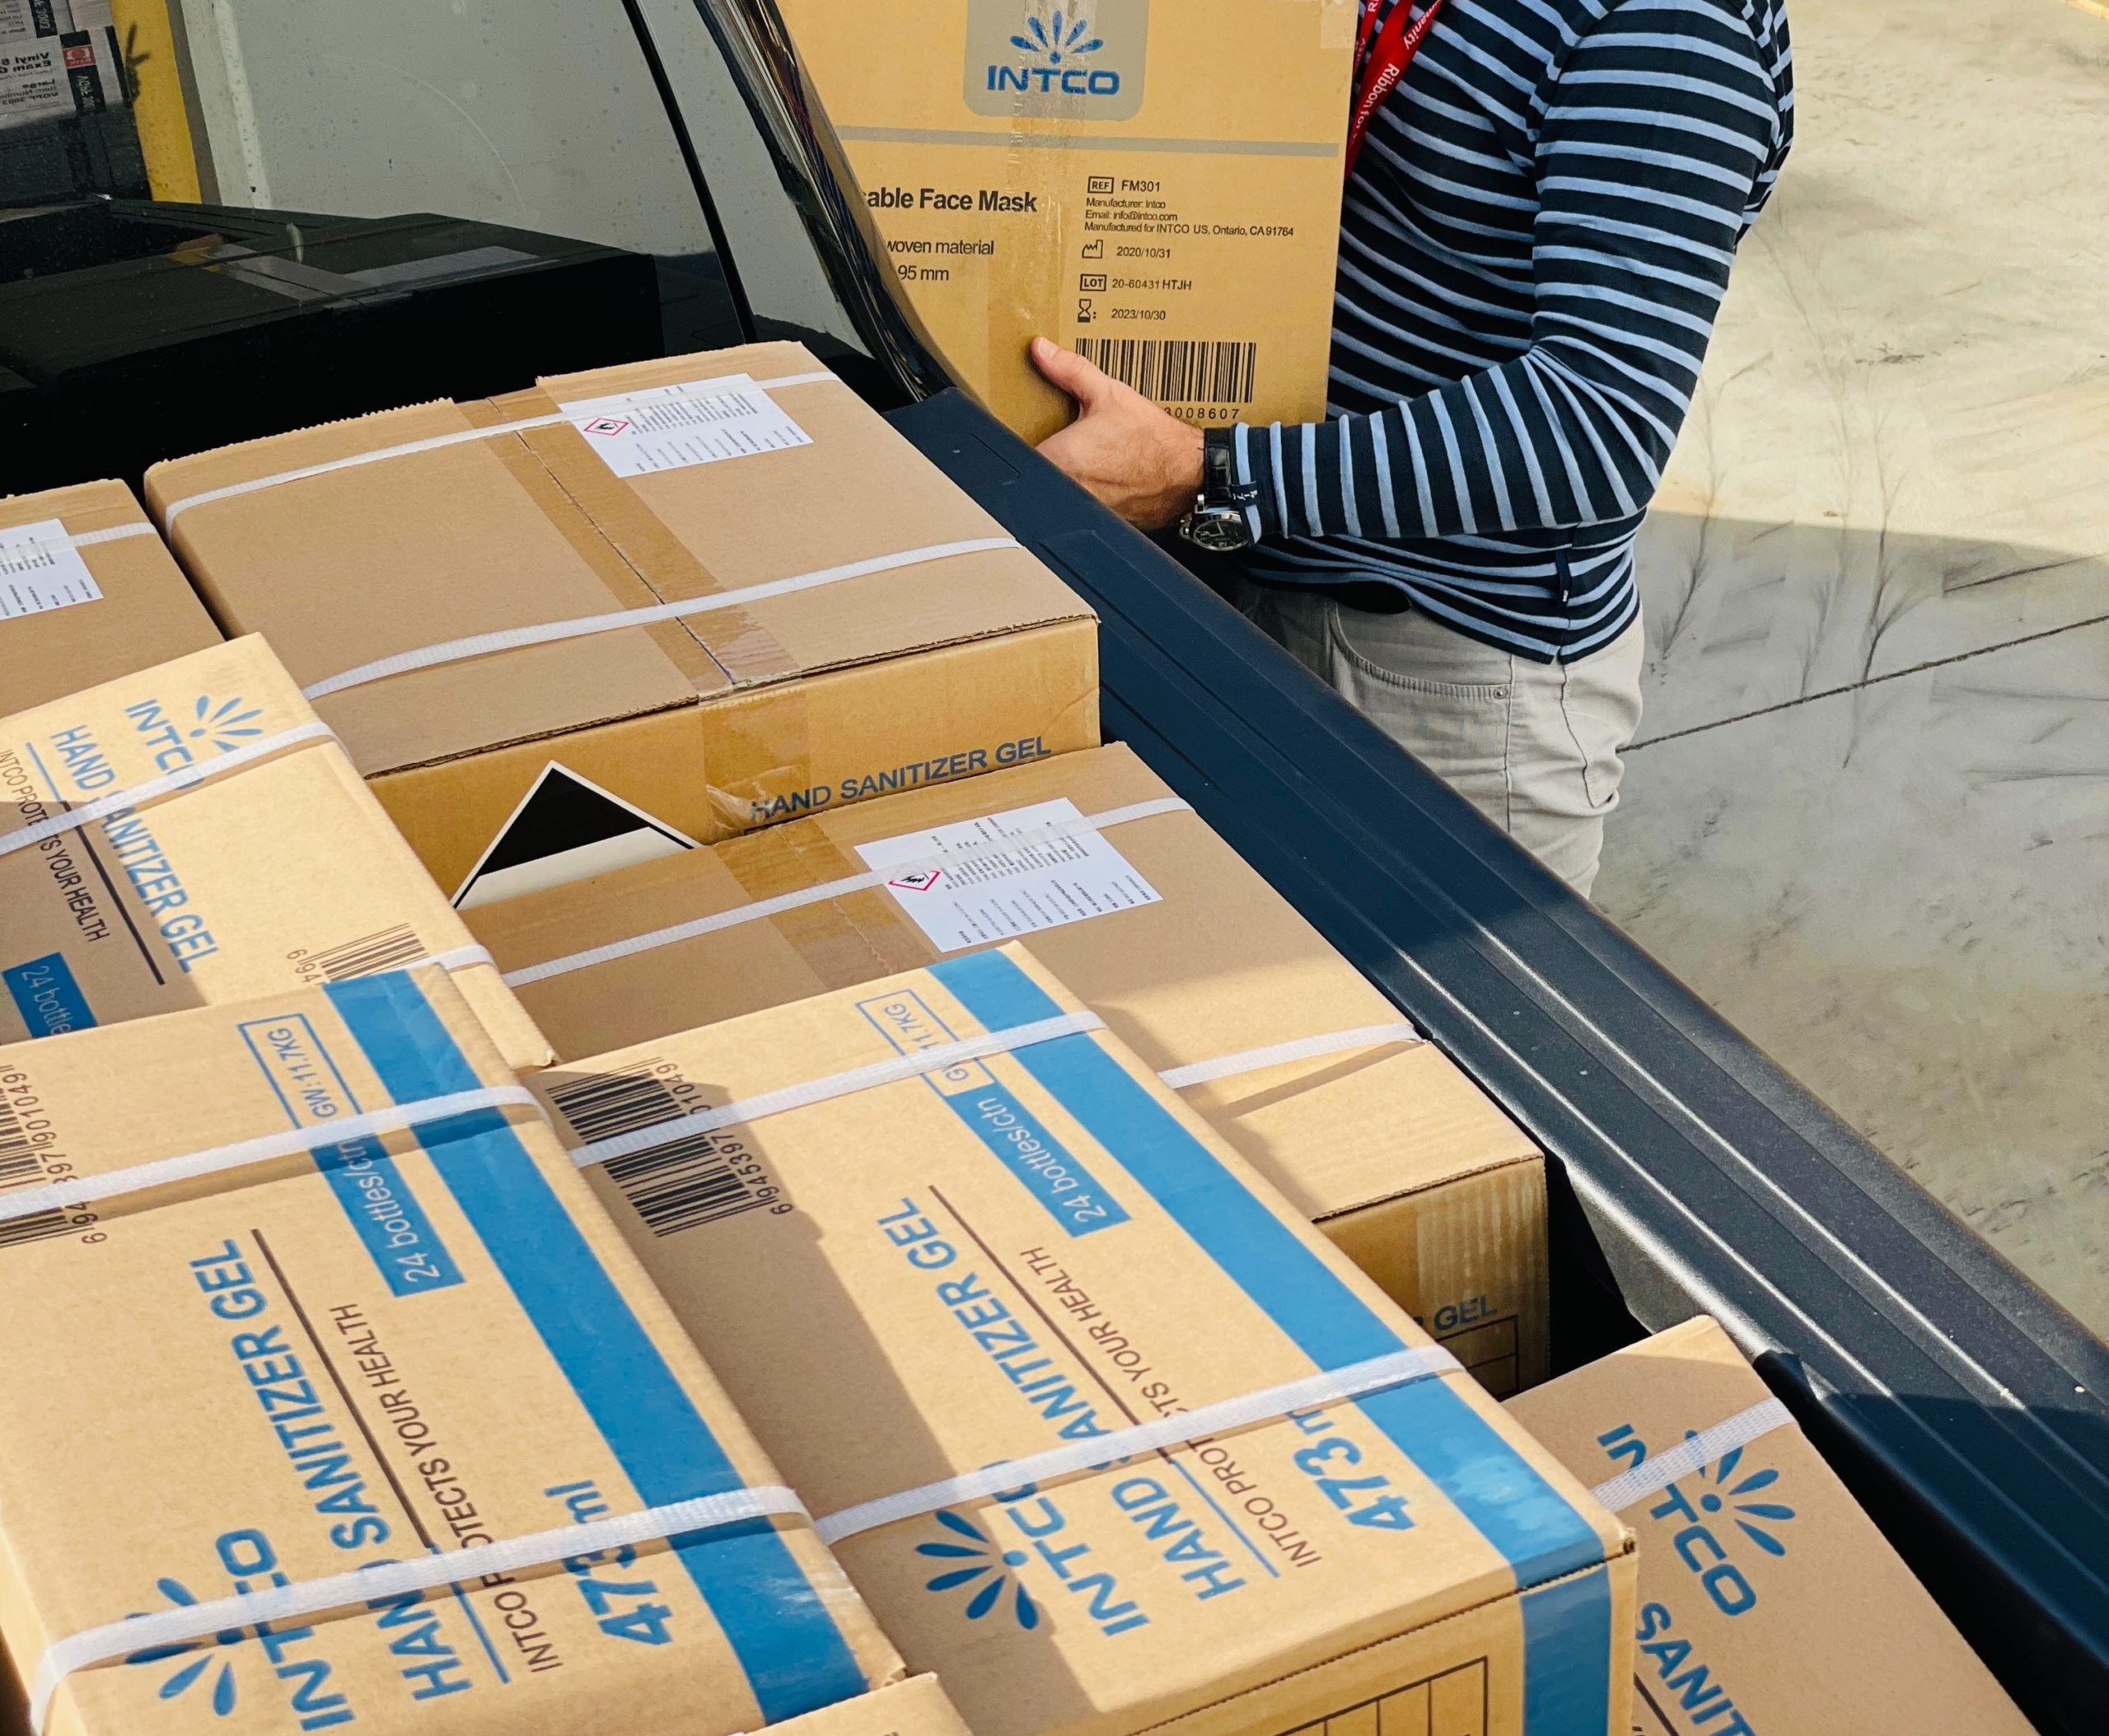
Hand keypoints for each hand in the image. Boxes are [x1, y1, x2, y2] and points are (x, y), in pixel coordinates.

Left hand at [1031, 337, 1204, 530]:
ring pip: (1059, 492)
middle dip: (1047, 456)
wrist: (1188, 473)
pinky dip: (1088, 490)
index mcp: (1059, 459)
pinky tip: (1107, 475)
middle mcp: (1066, 490)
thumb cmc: (1152, 440)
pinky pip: (1082, 505)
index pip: (1019, 456)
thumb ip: (1069, 370)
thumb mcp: (1108, 394)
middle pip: (1037, 475)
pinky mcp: (1100, 519)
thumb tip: (1043, 351)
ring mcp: (1082, 509)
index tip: (1033, 431)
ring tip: (1091, 457)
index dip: (1023, 441)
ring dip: (1067, 476)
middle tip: (1067, 440)